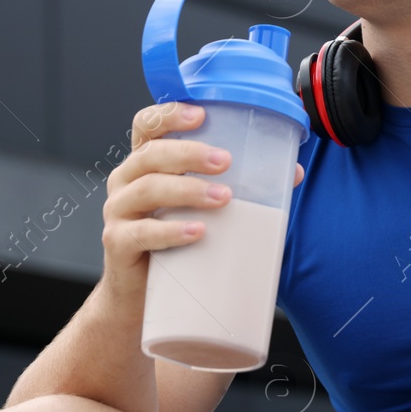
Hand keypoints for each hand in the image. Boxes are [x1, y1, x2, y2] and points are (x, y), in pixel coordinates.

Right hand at [101, 102, 303, 300]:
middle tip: (226, 161)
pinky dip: (171, 231)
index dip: (169, 115)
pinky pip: (142, 232)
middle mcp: (126, 181)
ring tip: (223, 198)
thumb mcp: (202, 207)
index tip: (200, 115)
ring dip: (188, 190)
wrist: (142, 296)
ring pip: (148, 189)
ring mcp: (118, 212)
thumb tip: (292, 172)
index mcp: (144, 163)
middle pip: (151, 154)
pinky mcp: (118, 243)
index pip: (146, 125)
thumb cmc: (176, 242)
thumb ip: (240, 186)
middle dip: (190, 154)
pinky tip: (198, 232)